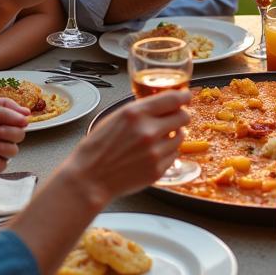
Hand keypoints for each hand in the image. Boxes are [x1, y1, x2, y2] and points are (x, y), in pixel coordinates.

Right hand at [75, 92, 189, 197]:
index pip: (173, 99)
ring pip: (181, 136)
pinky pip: (174, 155)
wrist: (90, 178)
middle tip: (174, 118)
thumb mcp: (117, 117)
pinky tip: (152, 153)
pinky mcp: (158, 170)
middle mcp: (148, 131)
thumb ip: (141, 110)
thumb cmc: (98, 147)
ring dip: (174, 135)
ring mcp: (155, 152)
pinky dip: (167, 152)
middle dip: (180, 116)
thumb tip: (164, 103)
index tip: (186, 96)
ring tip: (158, 138)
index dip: (183, 96)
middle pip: (183, 117)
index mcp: (136, 113)